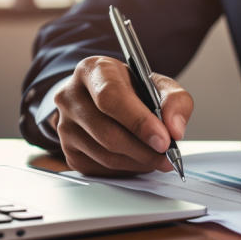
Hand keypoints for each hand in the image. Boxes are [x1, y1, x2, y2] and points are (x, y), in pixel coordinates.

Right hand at [51, 56, 192, 175]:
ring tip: (158, 158)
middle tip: (168, 156)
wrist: (106, 100)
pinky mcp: (68, 151)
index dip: (139, 122)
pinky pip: (101, 169)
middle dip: (144, 150)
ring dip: (138, 162)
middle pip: (107, 133)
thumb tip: (174, 130)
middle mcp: (71, 96)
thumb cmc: (132, 90)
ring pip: (105, 155)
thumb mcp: (158, 85)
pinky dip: (126, 169)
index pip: (110, 97)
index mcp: (93, 70)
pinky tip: (139, 159)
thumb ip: (175, 101)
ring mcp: (65, 126)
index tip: (164, 139)